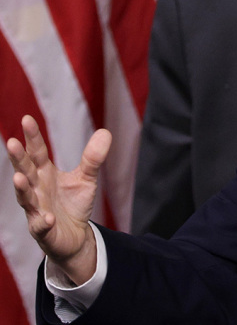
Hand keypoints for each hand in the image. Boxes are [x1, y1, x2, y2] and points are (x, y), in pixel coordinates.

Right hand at [6, 115, 110, 283]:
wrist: (75, 236)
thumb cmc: (73, 204)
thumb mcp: (85, 179)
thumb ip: (92, 158)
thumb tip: (105, 131)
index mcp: (44, 174)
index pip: (37, 153)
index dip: (33, 138)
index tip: (27, 118)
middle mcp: (36, 190)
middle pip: (25, 171)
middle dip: (18, 159)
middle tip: (12, 142)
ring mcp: (37, 210)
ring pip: (25, 198)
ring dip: (21, 189)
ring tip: (19, 178)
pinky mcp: (44, 230)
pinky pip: (41, 226)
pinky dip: (42, 222)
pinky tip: (48, 218)